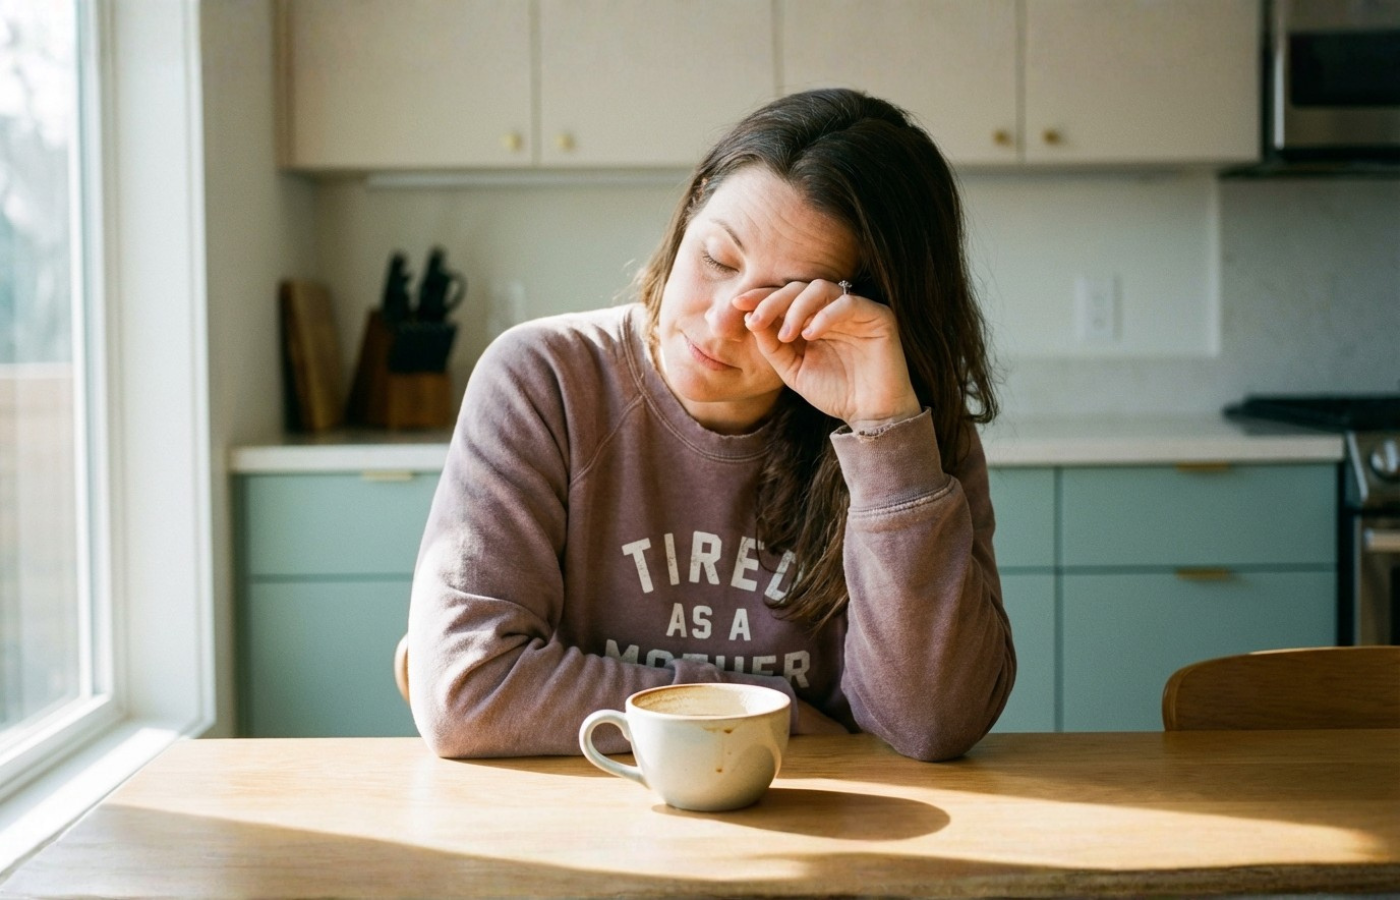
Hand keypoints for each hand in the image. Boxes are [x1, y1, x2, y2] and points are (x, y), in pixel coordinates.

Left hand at [733, 280, 920, 430]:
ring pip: (821, 289)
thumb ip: (772, 347)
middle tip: (756, 319)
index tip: (736, 304)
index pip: (784, 298)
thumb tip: (750, 319)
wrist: (870, 415)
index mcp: (812, 319)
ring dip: (797, 307)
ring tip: (786, 335)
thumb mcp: (793, 371)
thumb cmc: (835, 393)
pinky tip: (810, 334)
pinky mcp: (878, 316)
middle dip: (773, 301)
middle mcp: (832, 310)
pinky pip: (848, 303)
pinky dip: (825, 315)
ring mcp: (855, 311)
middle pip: (798, 288)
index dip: (761, 297)